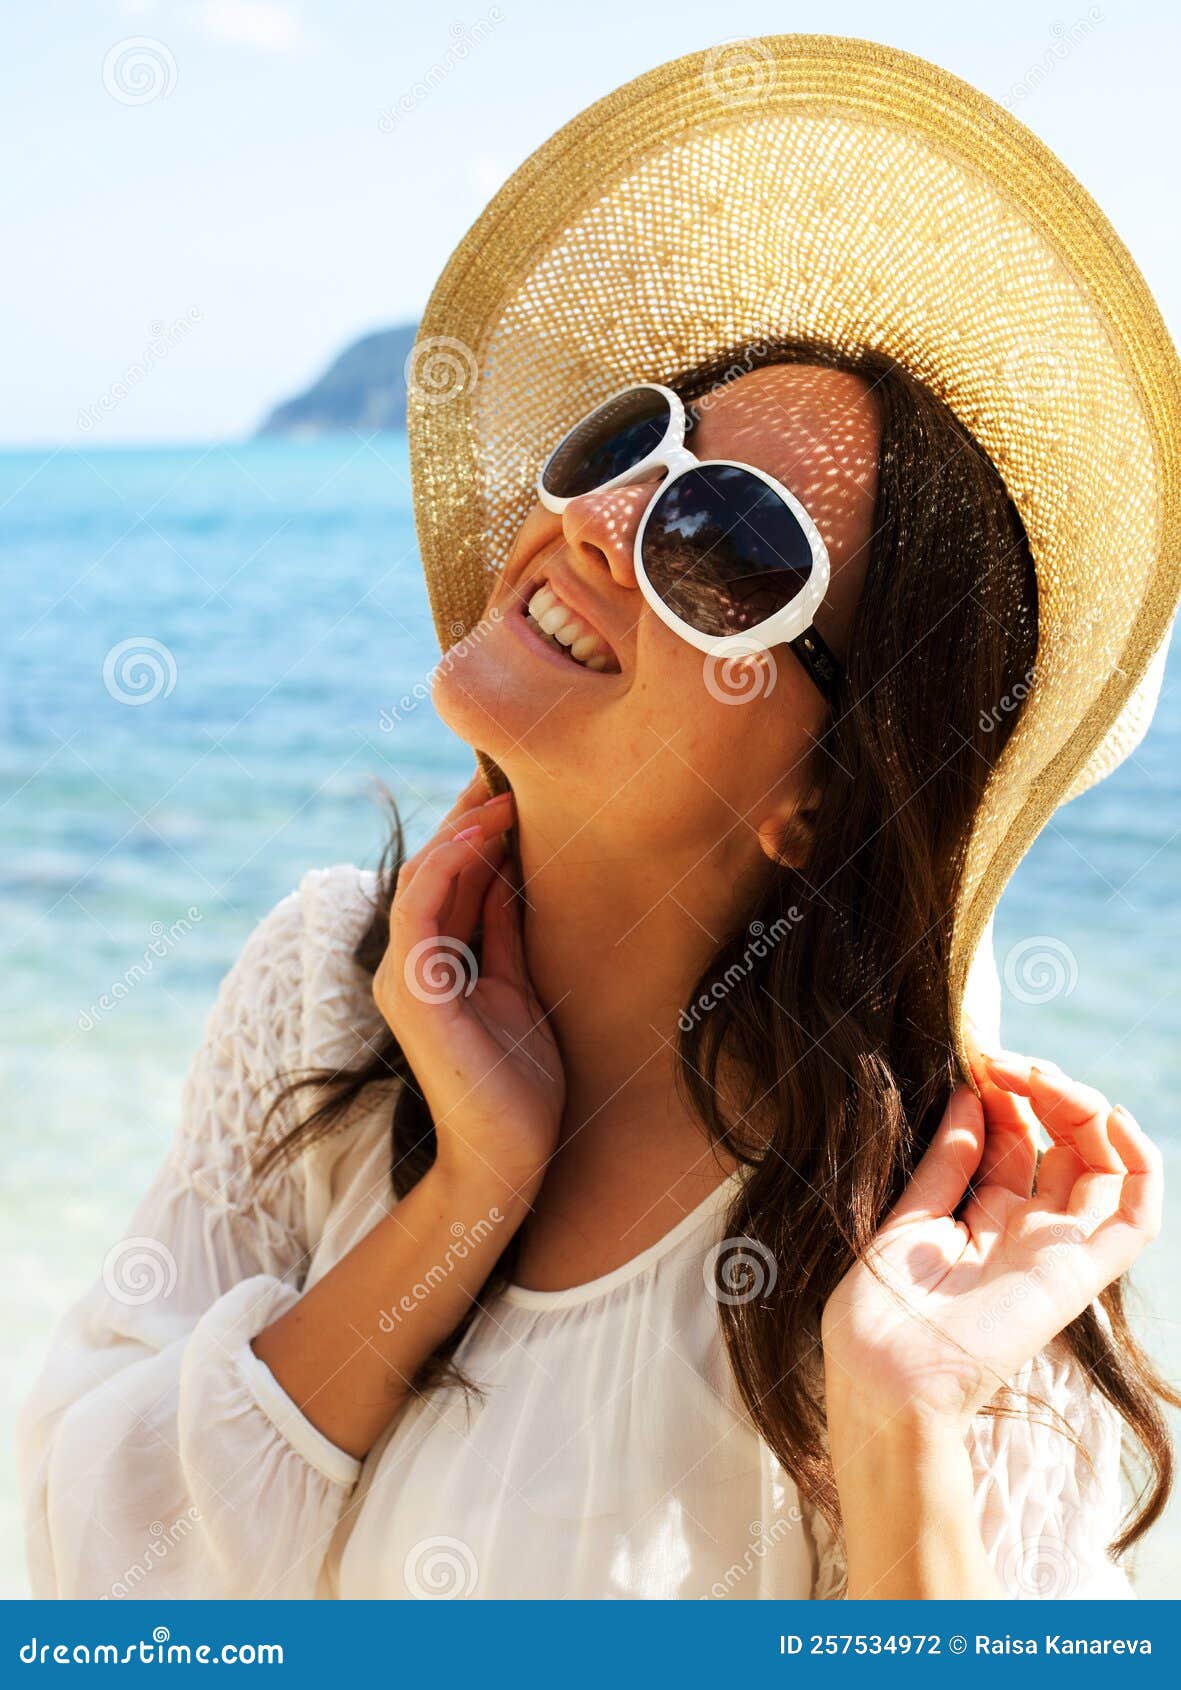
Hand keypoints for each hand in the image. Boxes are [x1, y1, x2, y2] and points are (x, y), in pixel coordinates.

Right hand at [374, 771, 563, 1205]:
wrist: (512, 1157)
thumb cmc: (519, 1083)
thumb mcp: (518, 987)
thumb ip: (504, 931)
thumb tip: (512, 870)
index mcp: (430, 965)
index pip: (447, 881)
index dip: (476, 832)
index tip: (515, 790)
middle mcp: (406, 965)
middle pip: (431, 869)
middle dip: (469, 818)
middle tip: (510, 772)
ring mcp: (402, 977)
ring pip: (420, 878)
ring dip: (462, 830)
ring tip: (506, 793)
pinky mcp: (411, 992)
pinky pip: (420, 909)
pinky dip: (451, 864)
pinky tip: (487, 834)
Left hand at [821, 1043, 1161, 1433]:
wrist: (881, 1377)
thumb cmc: (878, 1314)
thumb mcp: (907, 1218)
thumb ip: (946, 1162)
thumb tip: (969, 1096)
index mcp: (982, 1220)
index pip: (1015, 1142)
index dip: (1005, 1096)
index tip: (978, 1063)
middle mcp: (1026, 1233)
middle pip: (1063, 1147)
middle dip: (1044, 1093)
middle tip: (1006, 1063)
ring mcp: (1056, 1252)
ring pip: (1104, 1169)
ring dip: (1086, 1111)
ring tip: (1046, 1076)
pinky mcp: (1076, 1275)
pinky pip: (1135, 1221)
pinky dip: (1140, 1165)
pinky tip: (1113, 1118)